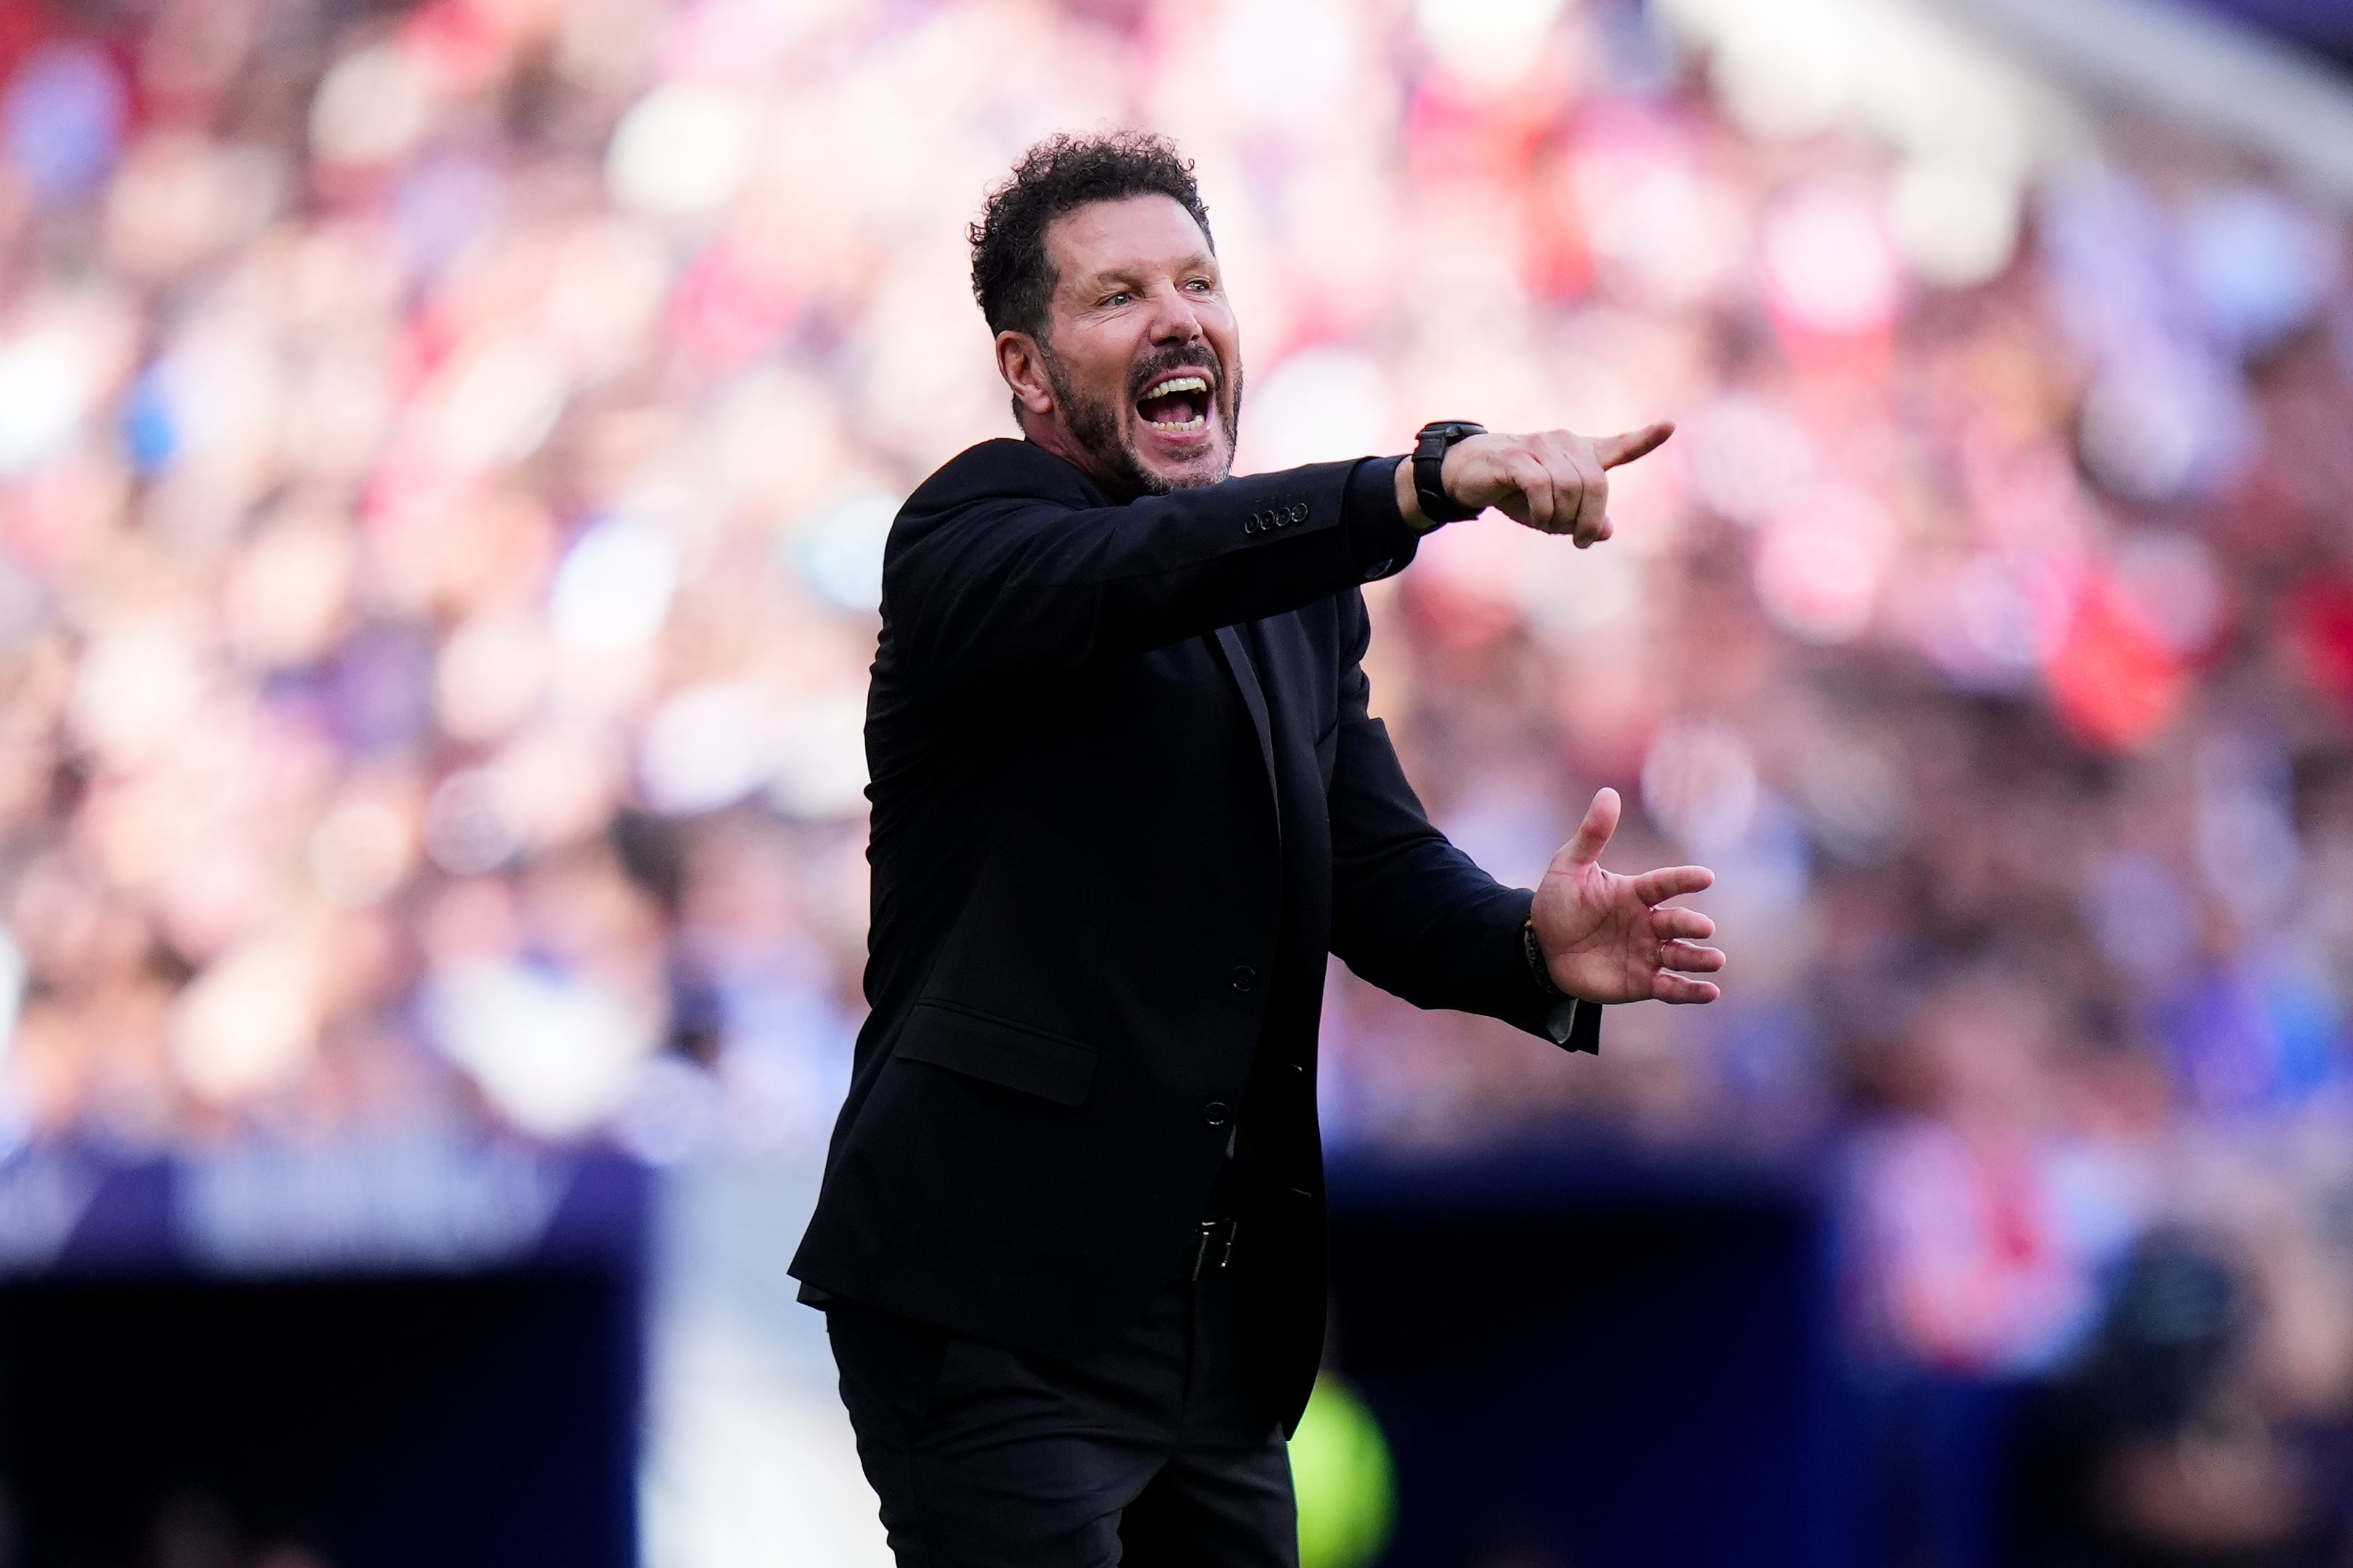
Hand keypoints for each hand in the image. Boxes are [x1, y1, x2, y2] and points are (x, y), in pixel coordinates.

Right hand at [1398, 422, 1673, 546]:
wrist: (1465, 474)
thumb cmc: (1512, 491)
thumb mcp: (1550, 510)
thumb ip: (1581, 518)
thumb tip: (1607, 532)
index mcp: (1579, 453)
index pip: (1619, 446)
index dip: (1645, 439)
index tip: (1669, 426)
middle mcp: (1564, 443)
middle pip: (1595, 484)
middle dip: (1589, 519)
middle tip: (1579, 541)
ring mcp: (1540, 447)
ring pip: (1569, 488)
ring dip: (1561, 518)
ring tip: (1547, 526)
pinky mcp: (1516, 457)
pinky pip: (1541, 487)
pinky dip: (1542, 510)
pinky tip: (1534, 517)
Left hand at [1531, 787, 1723, 1004]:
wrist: (1542, 947)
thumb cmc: (1559, 903)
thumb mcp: (1569, 867)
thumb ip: (1592, 835)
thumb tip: (1608, 793)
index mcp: (1635, 893)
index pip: (1664, 883)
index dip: (1683, 880)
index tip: (1705, 877)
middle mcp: (1648, 922)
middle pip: (1675, 922)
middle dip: (1691, 925)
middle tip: (1704, 928)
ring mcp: (1647, 952)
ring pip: (1680, 955)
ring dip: (1698, 959)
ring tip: (1715, 960)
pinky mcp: (1642, 982)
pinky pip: (1670, 988)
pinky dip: (1690, 992)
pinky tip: (1710, 993)